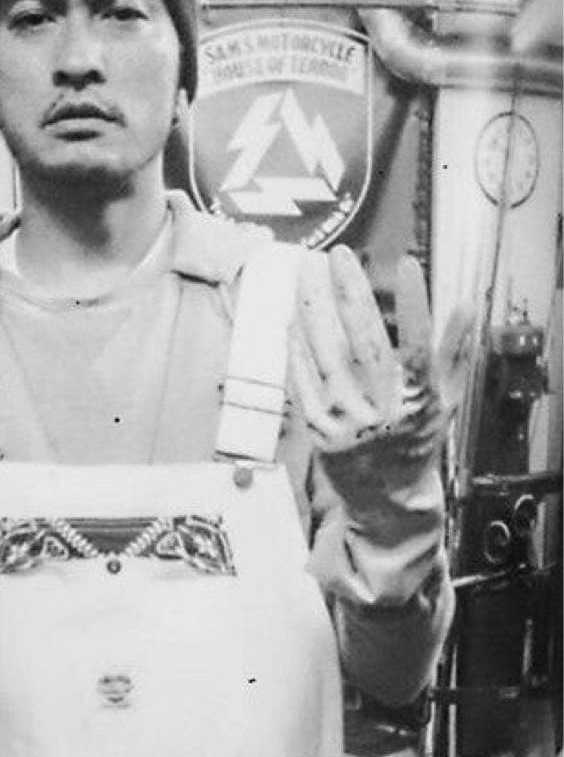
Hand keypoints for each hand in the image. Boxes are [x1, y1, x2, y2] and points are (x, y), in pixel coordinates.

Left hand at [288, 246, 472, 495]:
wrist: (387, 501)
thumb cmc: (417, 442)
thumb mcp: (445, 400)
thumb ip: (454, 351)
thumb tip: (465, 304)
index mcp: (418, 400)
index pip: (418, 345)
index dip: (414, 305)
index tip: (408, 263)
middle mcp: (383, 411)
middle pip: (363, 343)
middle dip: (350, 293)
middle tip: (339, 254)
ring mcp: (347, 422)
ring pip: (325, 355)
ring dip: (314, 310)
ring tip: (307, 272)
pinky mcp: (318, 431)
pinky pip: (303, 381)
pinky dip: (296, 349)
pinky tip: (291, 319)